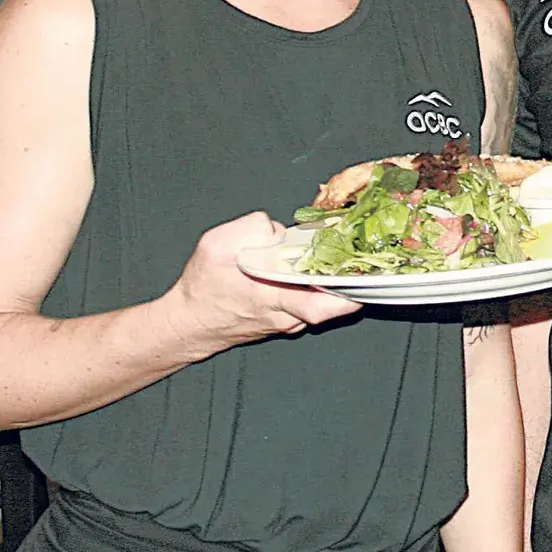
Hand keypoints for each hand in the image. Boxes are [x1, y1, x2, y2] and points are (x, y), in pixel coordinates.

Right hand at [160, 212, 360, 355]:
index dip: (346, 290)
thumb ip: (252, 228)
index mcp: (270, 297)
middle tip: (358, 258)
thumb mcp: (216, 244)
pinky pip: (311, 305)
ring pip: (323, 305)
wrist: (188, 323)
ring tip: (336, 259)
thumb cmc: (202, 286)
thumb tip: (280, 231)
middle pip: (332, 306)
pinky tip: (313, 269)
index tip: (363, 272)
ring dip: (332, 284)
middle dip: (350, 281)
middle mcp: (285, 316)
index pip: (319, 304)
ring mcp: (288, 324)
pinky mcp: (287, 323)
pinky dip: (317, 288)